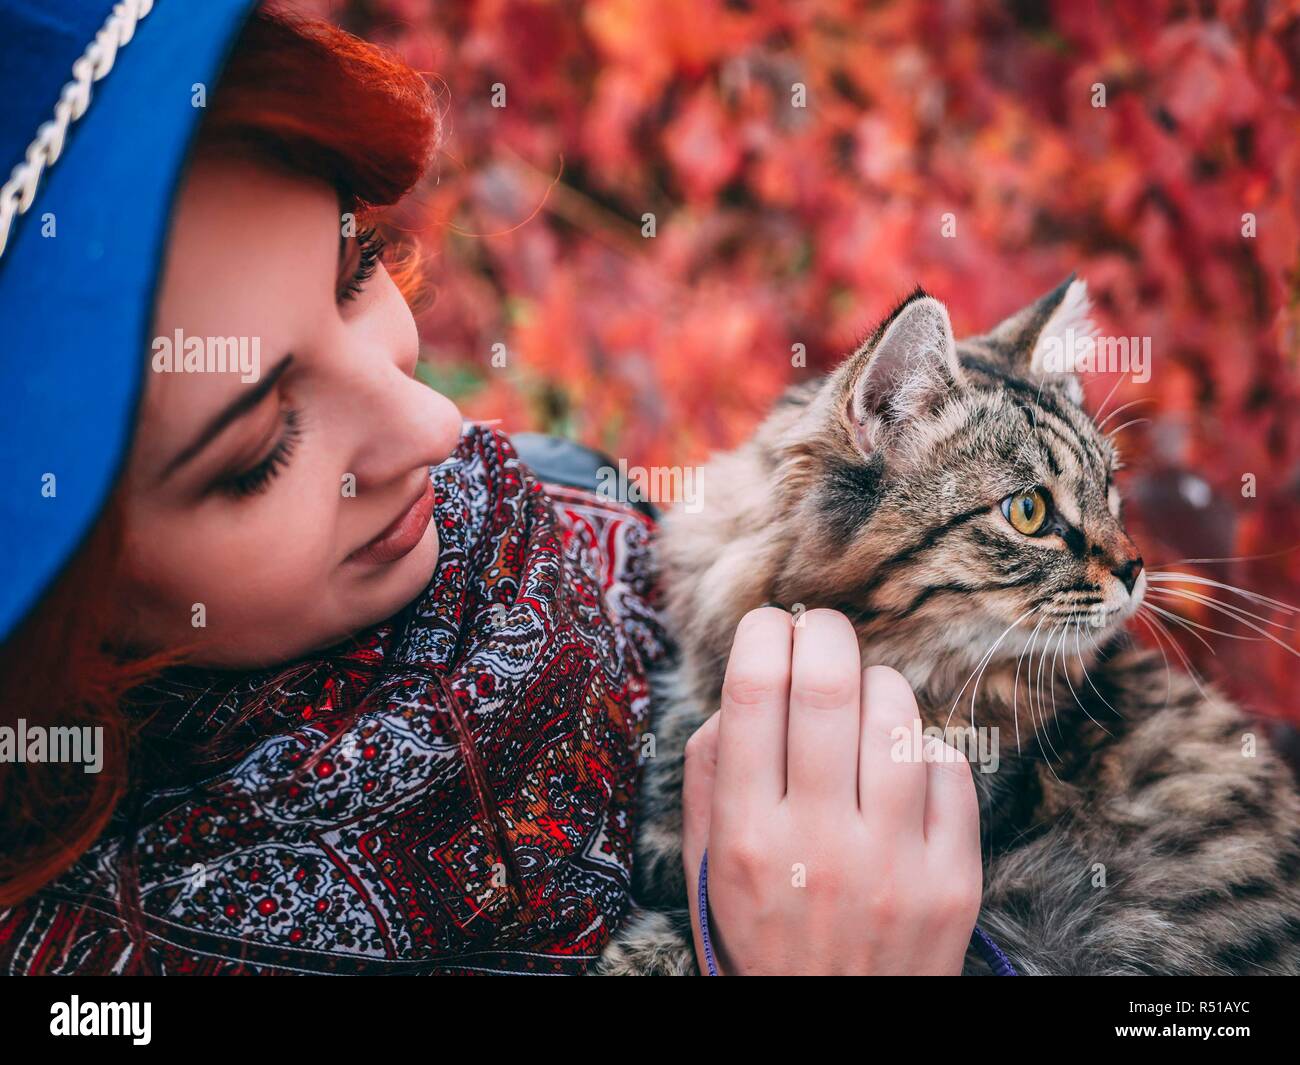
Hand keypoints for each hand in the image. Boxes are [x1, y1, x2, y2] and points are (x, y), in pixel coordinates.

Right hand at [682, 607, 981, 974]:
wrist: (836, 1033)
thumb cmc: (764, 939)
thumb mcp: (708, 869)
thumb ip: (708, 777)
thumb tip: (738, 692)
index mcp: (746, 834)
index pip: (752, 693)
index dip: (762, 634)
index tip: (768, 627)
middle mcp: (818, 843)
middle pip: (827, 684)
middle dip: (823, 631)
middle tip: (819, 630)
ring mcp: (893, 863)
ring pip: (896, 713)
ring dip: (876, 686)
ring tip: (861, 705)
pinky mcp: (953, 879)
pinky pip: (949, 766)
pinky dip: (922, 750)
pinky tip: (899, 772)